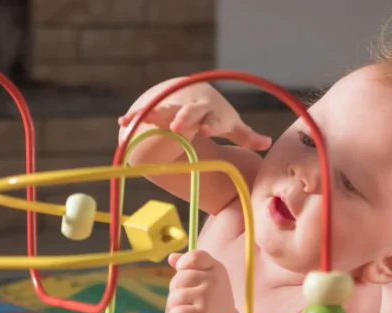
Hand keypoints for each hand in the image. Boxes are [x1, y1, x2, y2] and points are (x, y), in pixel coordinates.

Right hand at [118, 82, 270, 150]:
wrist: (192, 90)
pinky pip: (144, 112)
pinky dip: (134, 116)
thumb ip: (246, 135)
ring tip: (145, 118)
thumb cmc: (215, 113)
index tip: (207, 130)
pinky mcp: (157, 108)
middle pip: (189, 112)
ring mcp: (173, 106)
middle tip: (179, 126)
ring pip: (165, 110)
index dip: (211, 124)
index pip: (213, 118)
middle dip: (185, 117)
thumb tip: (268, 143)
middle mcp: (192, 107)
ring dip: (156, 114)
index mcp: (211, 111)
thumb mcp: (230, 123)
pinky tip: (122, 121)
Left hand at [166, 250, 237, 312]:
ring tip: (189, 309)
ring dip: (176, 305)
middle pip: (178, 279)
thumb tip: (171, 257)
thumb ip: (189, 266)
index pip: (194, 257)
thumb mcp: (205, 278)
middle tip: (189, 299)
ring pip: (175, 297)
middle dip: (177, 290)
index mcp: (216, 267)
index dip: (183, 263)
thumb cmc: (210, 299)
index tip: (183, 270)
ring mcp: (208, 298)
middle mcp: (214, 280)